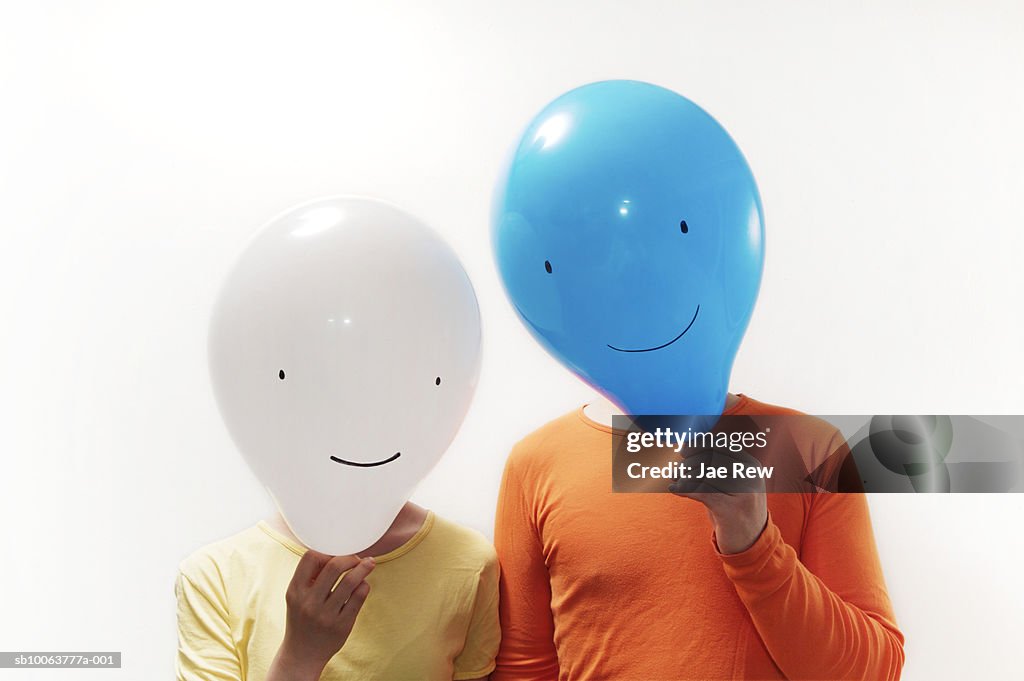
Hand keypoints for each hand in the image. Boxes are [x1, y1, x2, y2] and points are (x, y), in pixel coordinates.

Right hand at [267, 551, 374, 680]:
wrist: (302, 654)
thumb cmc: (302, 618)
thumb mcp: (297, 597)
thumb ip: (310, 576)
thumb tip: (335, 553)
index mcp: (295, 591)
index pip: (310, 558)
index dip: (326, 552)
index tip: (335, 555)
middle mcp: (309, 602)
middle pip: (334, 566)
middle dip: (350, 558)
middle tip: (356, 559)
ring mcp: (326, 615)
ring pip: (350, 581)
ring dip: (363, 568)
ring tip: (369, 563)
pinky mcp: (342, 625)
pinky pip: (359, 597)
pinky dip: (364, 586)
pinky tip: (364, 584)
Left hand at [669, 447, 767, 554]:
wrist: (750, 541)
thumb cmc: (734, 507)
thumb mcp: (731, 482)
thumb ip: (715, 465)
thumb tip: (685, 447)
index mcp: (751, 465)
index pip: (720, 446)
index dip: (698, 446)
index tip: (683, 450)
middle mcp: (750, 476)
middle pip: (710, 459)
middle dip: (689, 463)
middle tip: (676, 471)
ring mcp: (743, 493)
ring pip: (704, 475)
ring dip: (684, 476)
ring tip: (675, 480)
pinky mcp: (731, 510)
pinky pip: (701, 492)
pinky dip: (684, 488)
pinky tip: (674, 488)